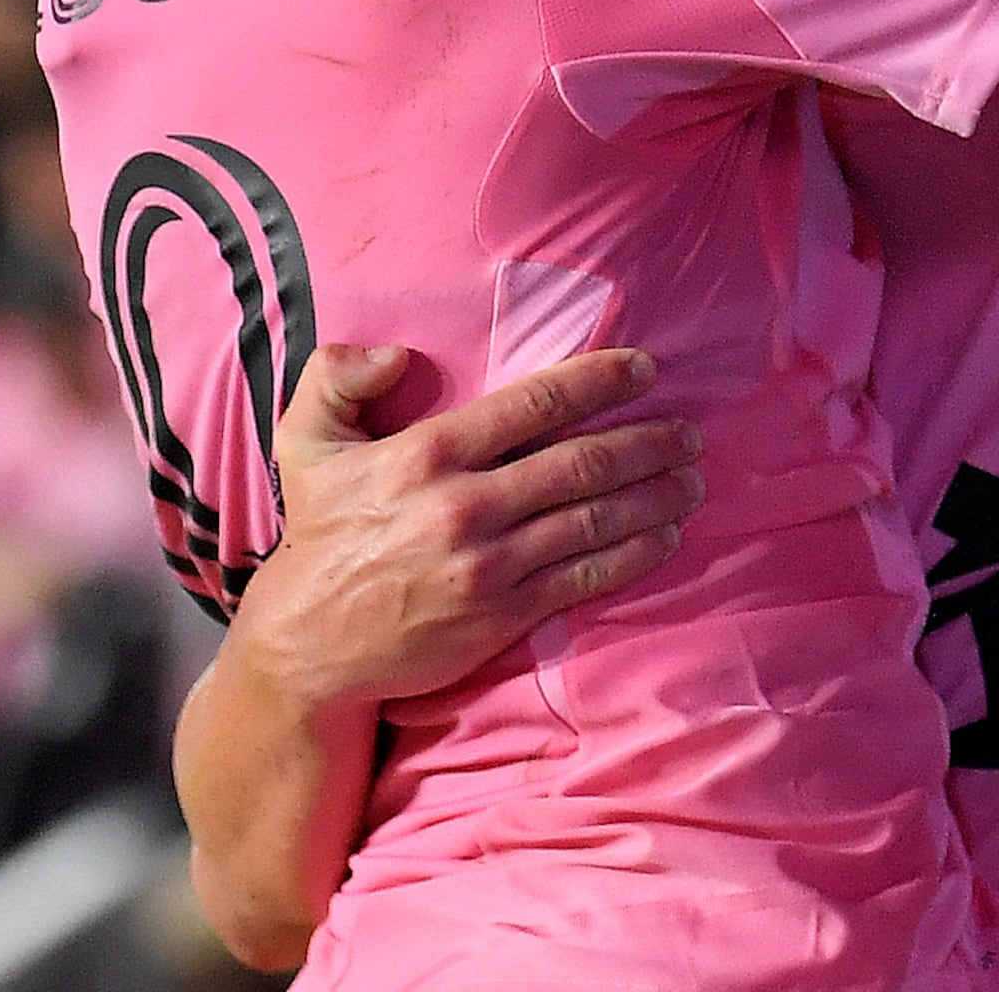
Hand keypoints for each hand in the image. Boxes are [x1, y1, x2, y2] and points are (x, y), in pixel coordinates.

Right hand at [230, 344, 703, 714]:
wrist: (307, 645)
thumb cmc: (318, 537)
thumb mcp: (305, 445)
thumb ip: (336, 378)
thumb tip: (392, 353)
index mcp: (428, 454)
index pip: (536, 403)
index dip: (600, 380)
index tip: (645, 368)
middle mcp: (466, 506)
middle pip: (582, 461)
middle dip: (648, 442)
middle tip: (689, 432)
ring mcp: (489, 564)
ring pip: (594, 519)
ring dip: (654, 495)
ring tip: (692, 478)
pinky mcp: (503, 615)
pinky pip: (585, 577)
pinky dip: (634, 554)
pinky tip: (665, 536)